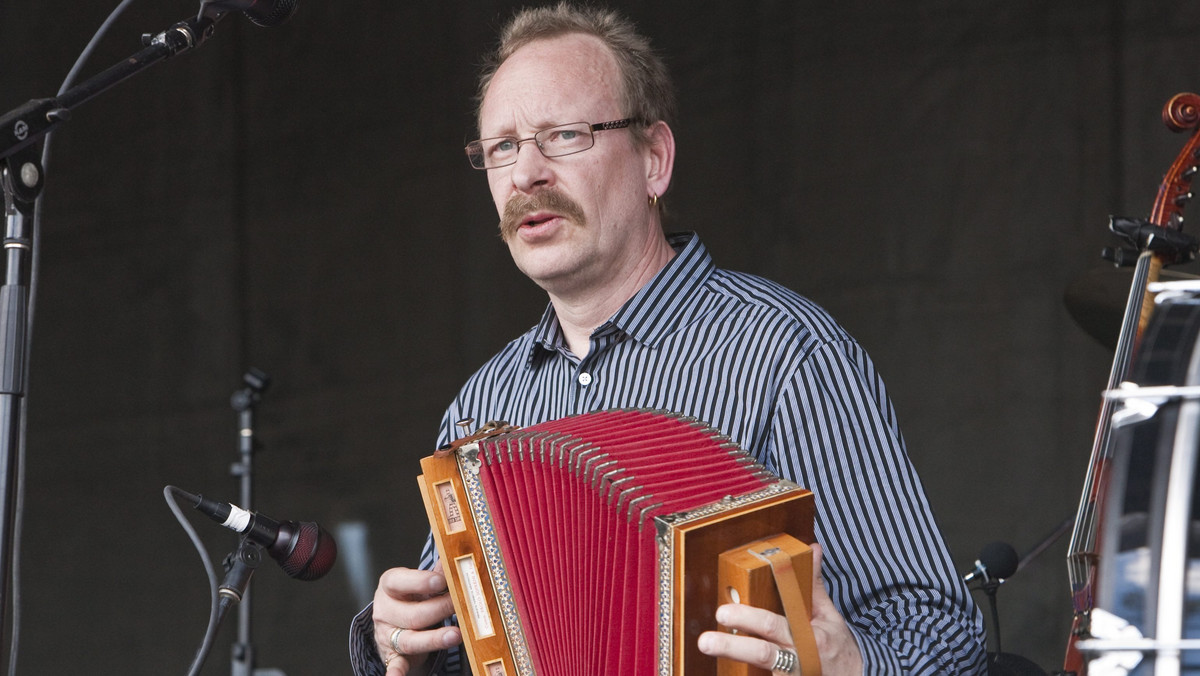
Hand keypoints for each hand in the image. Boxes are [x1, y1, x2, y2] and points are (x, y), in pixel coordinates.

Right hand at [372, 562, 461, 674]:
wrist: (393, 624)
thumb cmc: (412, 598)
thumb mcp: (419, 583)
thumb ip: (435, 573)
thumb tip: (455, 558)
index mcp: (390, 586)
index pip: (400, 581)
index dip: (421, 581)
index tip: (441, 581)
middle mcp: (384, 611)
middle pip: (412, 614)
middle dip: (439, 609)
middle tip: (461, 605)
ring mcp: (387, 635)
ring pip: (410, 639)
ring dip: (434, 639)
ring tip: (456, 635)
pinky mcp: (392, 656)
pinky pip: (394, 665)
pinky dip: (395, 673)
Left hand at [697, 543, 862, 674]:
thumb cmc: (836, 644)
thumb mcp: (830, 615)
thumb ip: (814, 584)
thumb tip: (813, 549)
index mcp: (808, 637)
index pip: (774, 626)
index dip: (749, 619)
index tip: (723, 613)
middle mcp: (797, 660)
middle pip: (762, 653)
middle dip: (732, 647)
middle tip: (706, 640)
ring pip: (759, 671)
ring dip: (733, 661)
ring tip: (709, 651)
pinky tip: (725, 672)